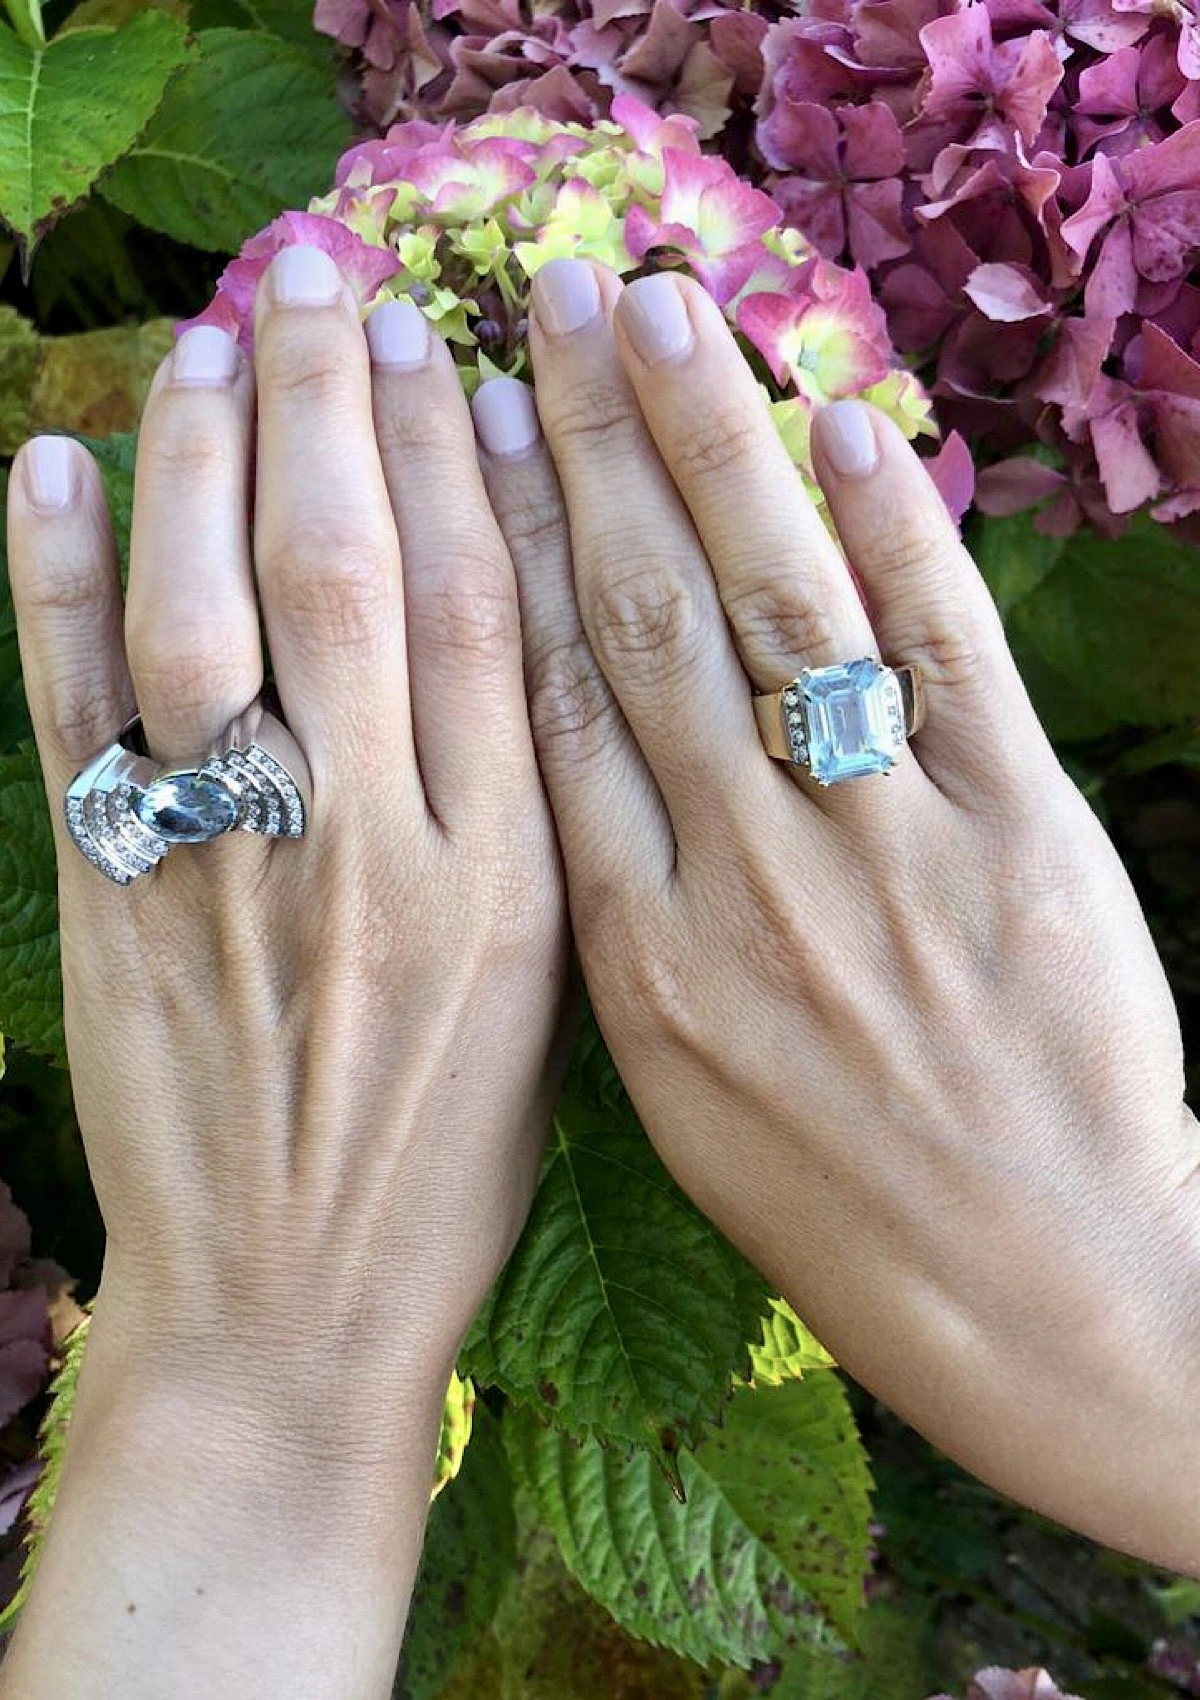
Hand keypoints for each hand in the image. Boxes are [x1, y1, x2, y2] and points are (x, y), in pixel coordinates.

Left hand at [2, 245, 566, 1696]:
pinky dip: (48, 584)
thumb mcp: (546, 1006)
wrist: (287, 1316)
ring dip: (202, 458)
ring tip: (210, 334)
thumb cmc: (440, 1169)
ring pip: (211, 617)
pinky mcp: (113, 906)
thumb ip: (534, 833)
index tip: (446, 351)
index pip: (484, 620)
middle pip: (351, 578)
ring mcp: (230, 874)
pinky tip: (47, 466)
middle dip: (336, 407)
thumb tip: (518, 656)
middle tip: (329, 276)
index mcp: (502, 879)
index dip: (463, 466)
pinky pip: (75, 716)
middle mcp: (370, 853)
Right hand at [473, 257, 1199, 1576]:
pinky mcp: (1021, 842)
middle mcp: (742, 886)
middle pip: (645, 624)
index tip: (468, 427)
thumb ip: (625, 927)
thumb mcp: (679, 1089)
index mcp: (635, 954)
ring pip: (781, 615)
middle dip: (588, 450)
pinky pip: (947, 660)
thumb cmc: (838, 1207)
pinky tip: (847, 422)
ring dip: (715, 451)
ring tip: (660, 310)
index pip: (548, 705)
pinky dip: (899, 535)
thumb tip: (577, 769)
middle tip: (542, 302)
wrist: (1035, 1295)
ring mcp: (884, 855)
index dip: (502, 549)